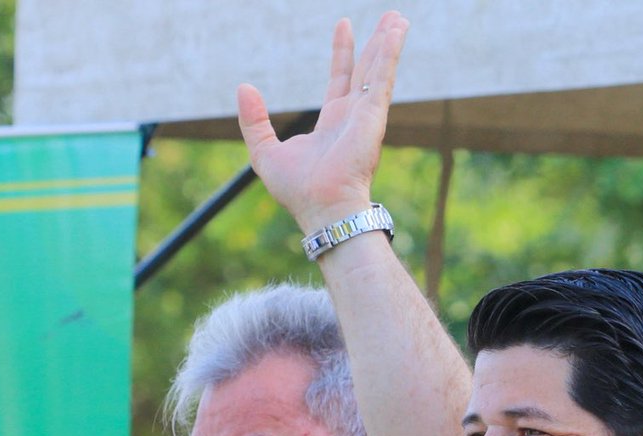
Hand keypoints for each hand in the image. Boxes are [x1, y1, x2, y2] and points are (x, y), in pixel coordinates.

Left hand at [237, 11, 408, 232]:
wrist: (323, 209)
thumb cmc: (299, 192)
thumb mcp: (264, 153)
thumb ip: (254, 121)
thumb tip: (243, 88)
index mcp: (332, 125)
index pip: (340, 81)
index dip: (342, 54)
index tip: (344, 26)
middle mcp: (352, 118)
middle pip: (366, 72)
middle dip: (377, 45)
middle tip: (390, 19)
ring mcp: (365, 117)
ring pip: (379, 71)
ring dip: (389, 43)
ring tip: (398, 17)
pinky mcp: (373, 117)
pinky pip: (383, 78)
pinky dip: (391, 53)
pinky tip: (397, 32)